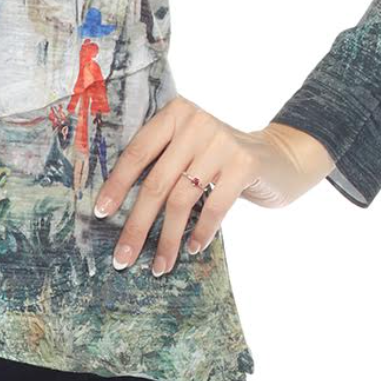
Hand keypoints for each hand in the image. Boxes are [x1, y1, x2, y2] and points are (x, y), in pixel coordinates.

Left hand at [93, 98, 337, 276]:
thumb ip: (162, 164)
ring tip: (159, 265)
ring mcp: (222, 141)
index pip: (137, 152)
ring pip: (182, 199)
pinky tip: (192, 249)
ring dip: (168, 239)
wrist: (279, 157)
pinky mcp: (244, 163)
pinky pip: (214, 206)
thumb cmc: (220, 160)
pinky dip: (200, 232)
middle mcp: (196, 122)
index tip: (101, 214)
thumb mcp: (189, 150)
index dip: (117, 185)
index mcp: (175, 114)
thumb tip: (118, 208)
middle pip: (156, 181)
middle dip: (137, 224)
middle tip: (123, 257)